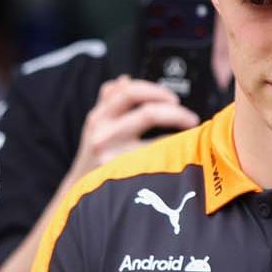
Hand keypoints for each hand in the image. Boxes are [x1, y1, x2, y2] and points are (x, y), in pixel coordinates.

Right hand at [69, 75, 198, 179]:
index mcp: (99, 117)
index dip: (156, 91)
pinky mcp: (124, 176)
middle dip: (177, 113)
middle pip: (148, 113)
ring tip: (192, 135)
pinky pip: (158, 161)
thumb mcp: (95, 126)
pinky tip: (182, 153)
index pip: (130, 91)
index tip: (173, 98)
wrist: (80, 192)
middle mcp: (104, 135)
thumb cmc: (95, 156)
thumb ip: (108, 101)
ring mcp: (114, 157)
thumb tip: (125, 79)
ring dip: (181, 135)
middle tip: (190, 118)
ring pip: (158, 140)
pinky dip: (174, 153)